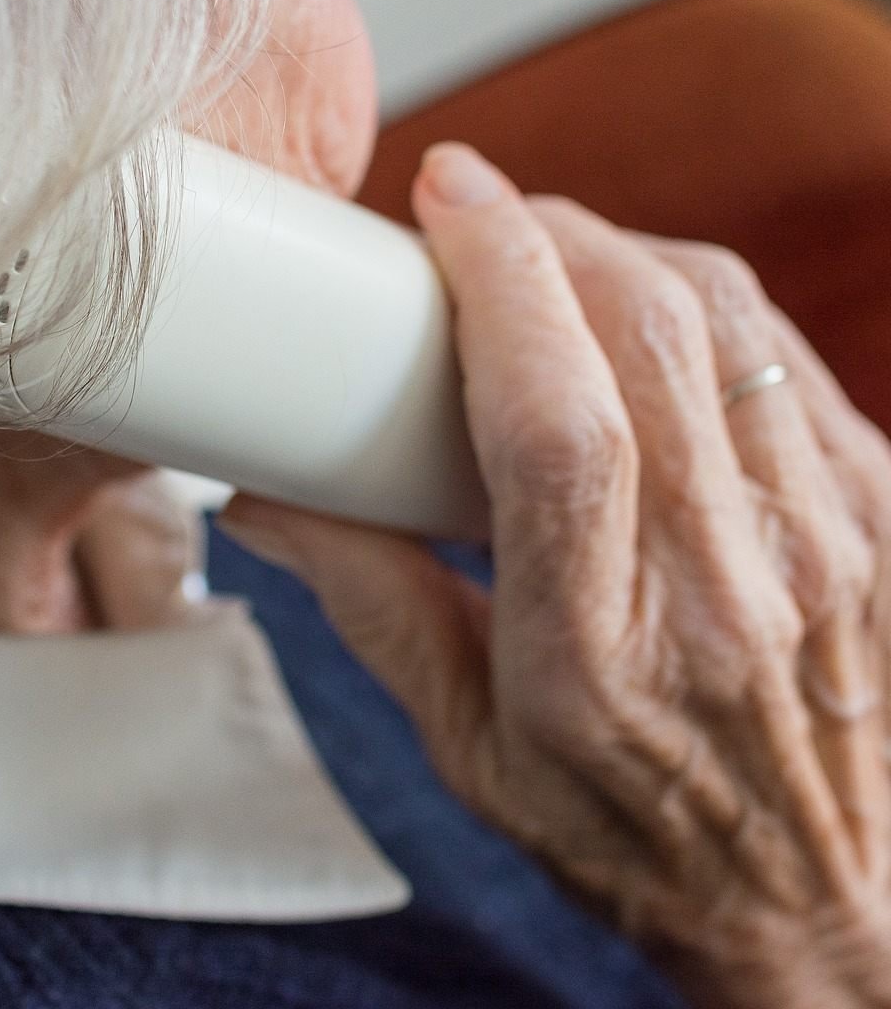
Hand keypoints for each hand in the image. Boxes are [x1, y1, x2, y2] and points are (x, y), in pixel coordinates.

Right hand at [220, 145, 890, 1007]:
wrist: (812, 898)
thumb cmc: (626, 832)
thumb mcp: (465, 739)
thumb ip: (365, 599)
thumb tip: (266, 499)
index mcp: (595, 654)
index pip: (555, 424)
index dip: (502, 281)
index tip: (449, 198)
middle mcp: (727, 586)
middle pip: (648, 334)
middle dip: (552, 234)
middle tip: (483, 217)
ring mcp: (823, 541)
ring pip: (724, 317)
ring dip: (621, 250)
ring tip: (551, 256)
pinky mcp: (873, 509)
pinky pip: (778, 348)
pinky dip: (696, 298)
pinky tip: (638, 313)